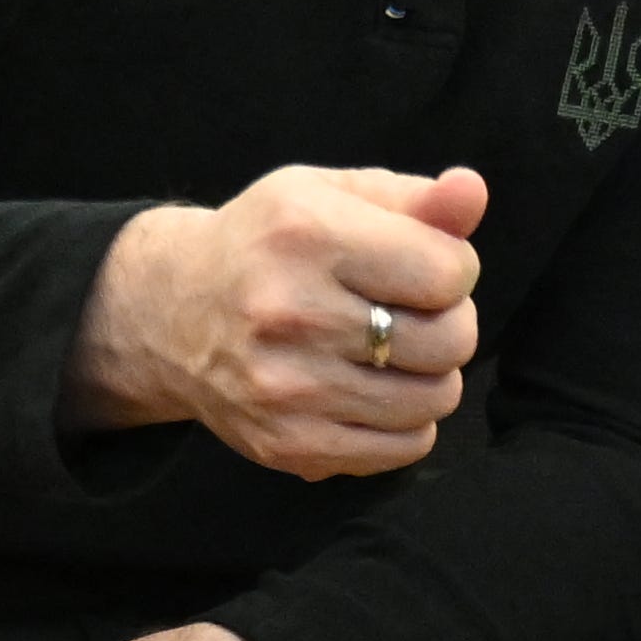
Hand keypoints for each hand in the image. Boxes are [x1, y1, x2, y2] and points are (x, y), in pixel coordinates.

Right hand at [79, 165, 490, 479]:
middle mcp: (290, 312)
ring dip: (429, 375)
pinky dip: (405, 423)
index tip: (420, 267)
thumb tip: (471, 192)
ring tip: (388, 352)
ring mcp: (286, 387)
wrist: (169, 313)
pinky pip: (404, 448)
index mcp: (306, 235)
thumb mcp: (330, 196)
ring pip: (435, 399)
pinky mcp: (287, 443)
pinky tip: (369, 391)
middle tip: (407, 313)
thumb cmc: (270, 245)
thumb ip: (414, 198)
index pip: (450, 273)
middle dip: (447, 323)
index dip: (452, 269)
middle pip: (452, 340)